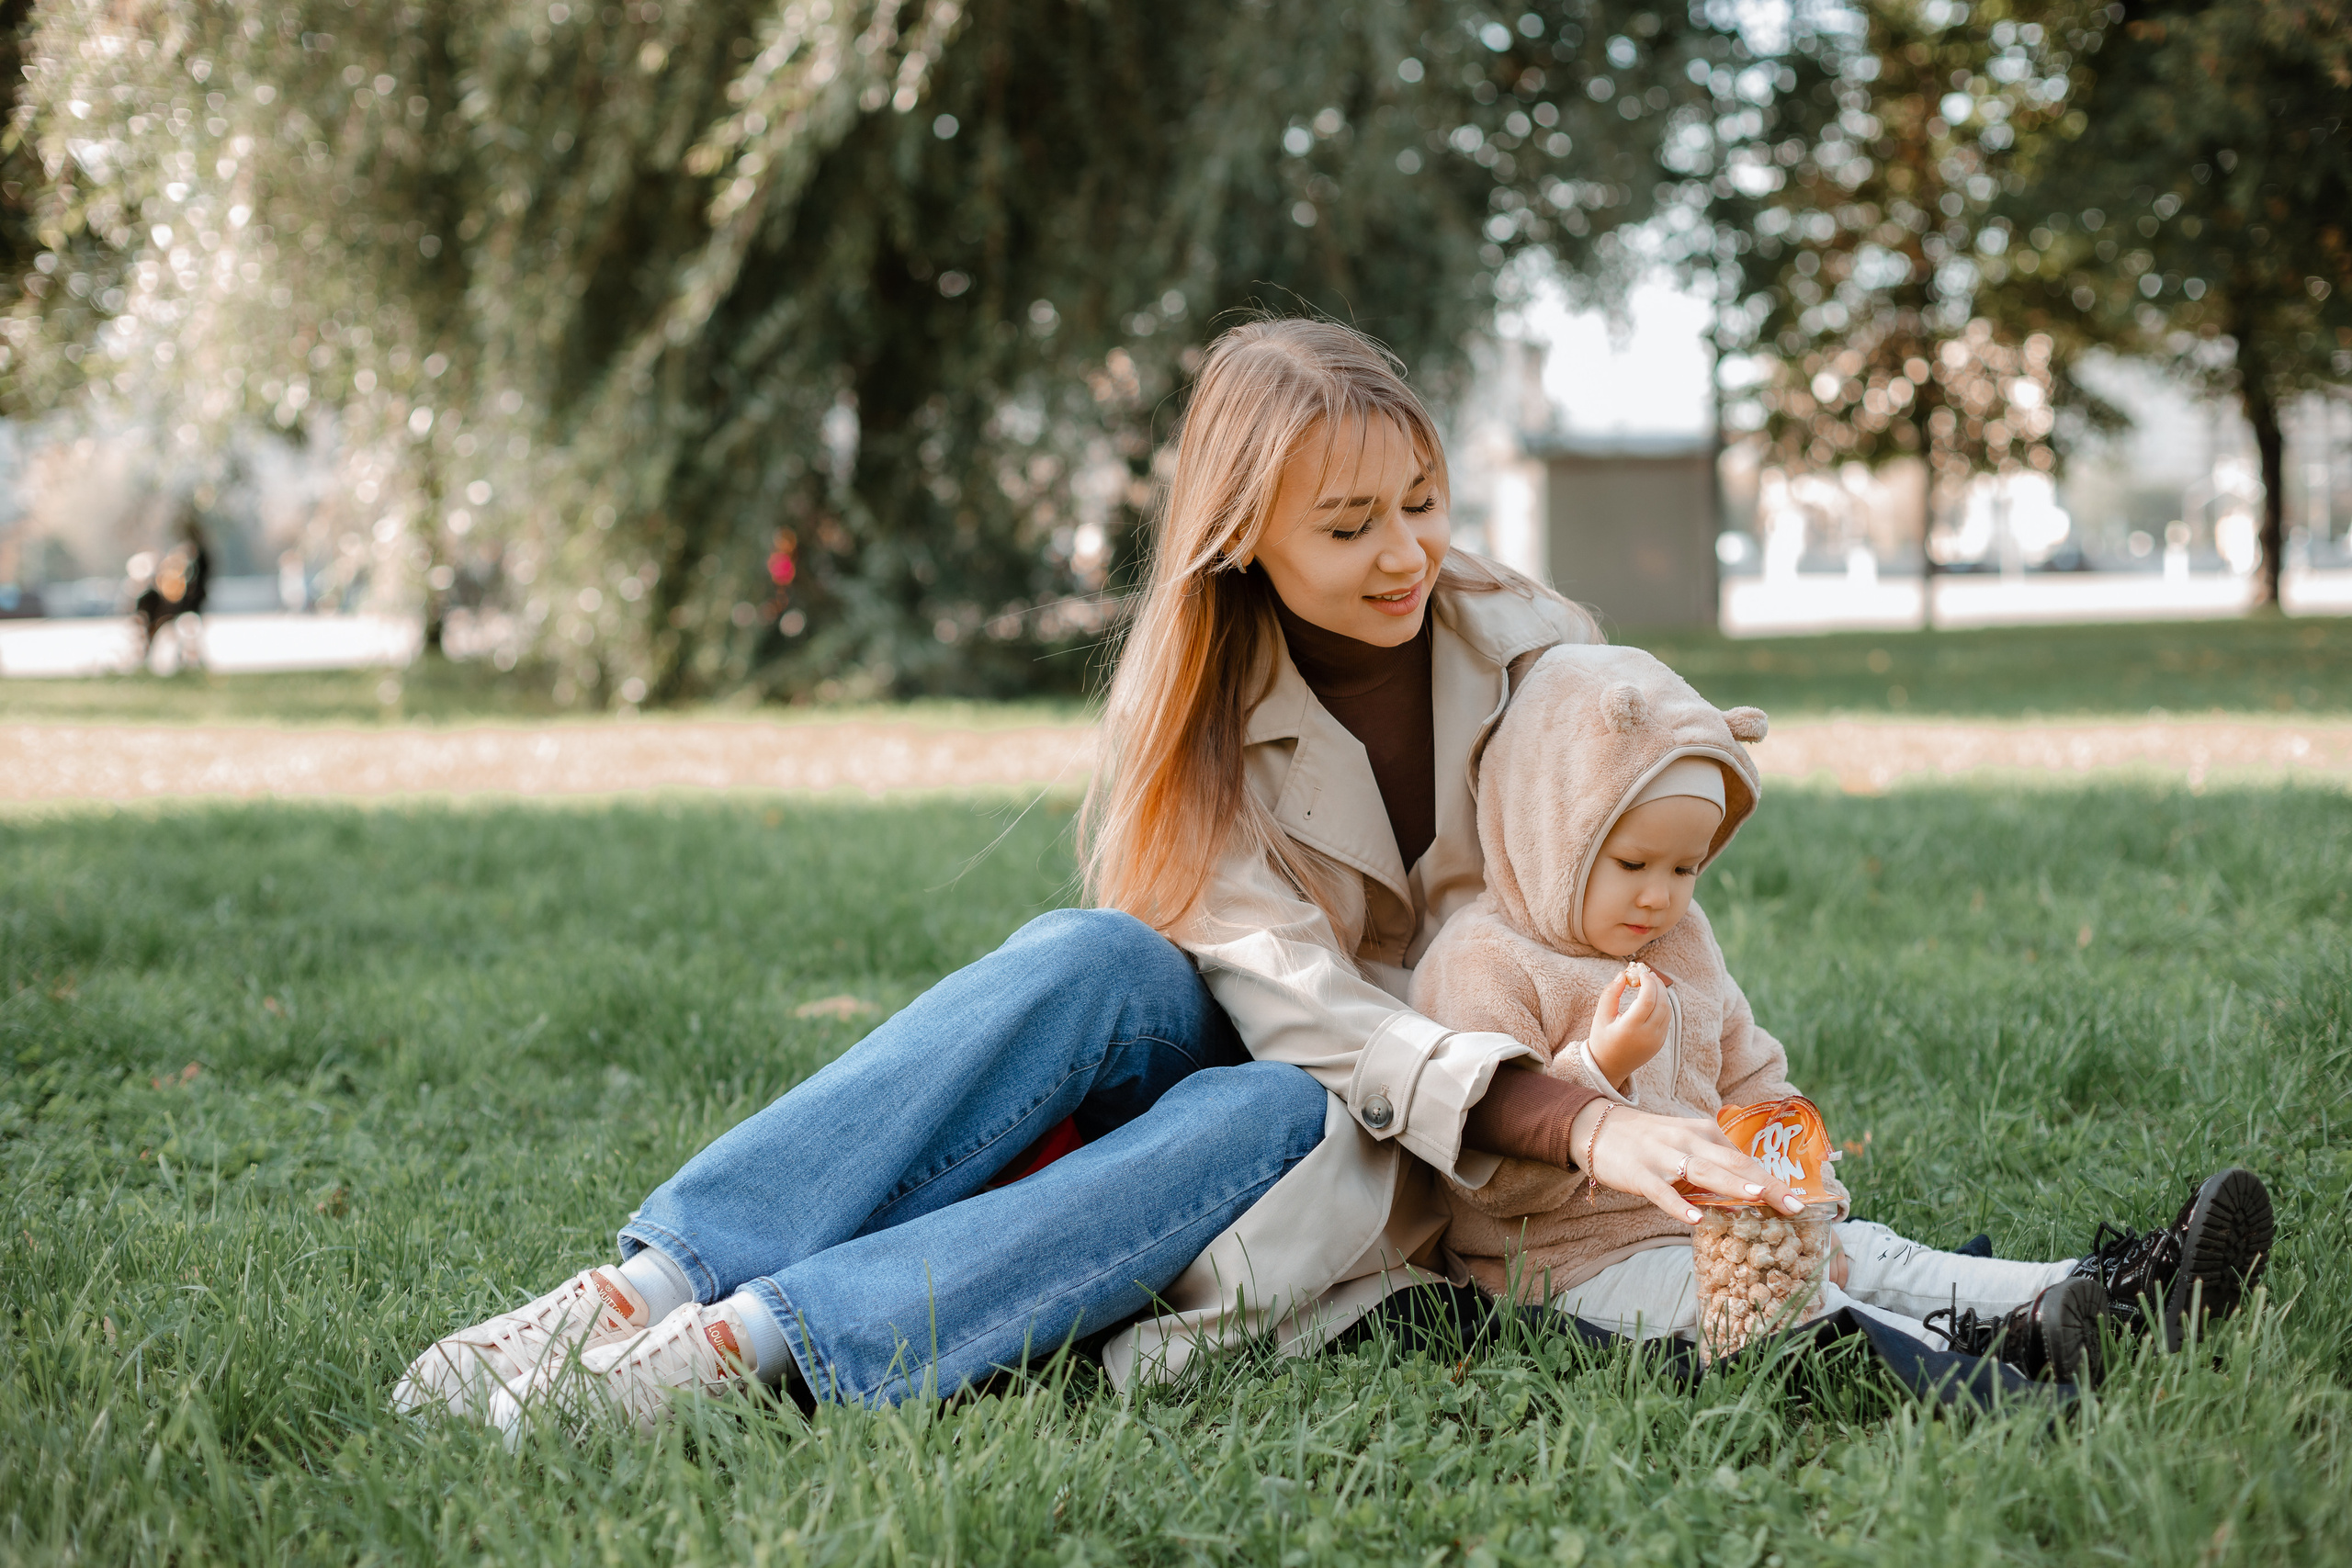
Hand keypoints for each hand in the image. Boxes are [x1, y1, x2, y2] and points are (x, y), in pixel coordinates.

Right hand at [1566, 1101, 1807, 1226]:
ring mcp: (1663, 1156)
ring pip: (1703, 1172)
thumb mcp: (1687, 1142)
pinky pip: (1661, 1191)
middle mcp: (1689, 1141)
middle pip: (1733, 1164)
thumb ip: (1715, 1160)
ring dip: (1731, 1184)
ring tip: (1756, 1196)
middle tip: (1793, 1205)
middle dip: (1765, 1184)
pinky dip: (1678, 1205)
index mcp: (1704, 1133)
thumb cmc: (1649, 1140)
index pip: (1745, 1159)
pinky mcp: (1639, 1172)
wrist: (1597, 1127)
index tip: (1799, 1200)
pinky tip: (1694, 1219)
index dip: (1773, 1179)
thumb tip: (1750, 1185)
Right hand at [1589, 964, 1667, 1086]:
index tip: (1641, 973)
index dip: (1647, 983)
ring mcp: (1656, 1040)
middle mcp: (1647, 1036)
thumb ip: (1611, 993)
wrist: (1609, 1067)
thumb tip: (1623, 975)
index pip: (1647, 1000)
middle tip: (1648, 974)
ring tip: (1651, 983)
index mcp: (1630, 1029)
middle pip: (1661, 1003)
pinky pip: (1666, 1019)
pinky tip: (1652, 997)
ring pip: (1667, 1010)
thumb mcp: (1601, 1016)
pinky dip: (1662, 1004)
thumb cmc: (1602, 1039)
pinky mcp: (1660, 1042)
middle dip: (1657, 985)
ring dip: (1662, 994)